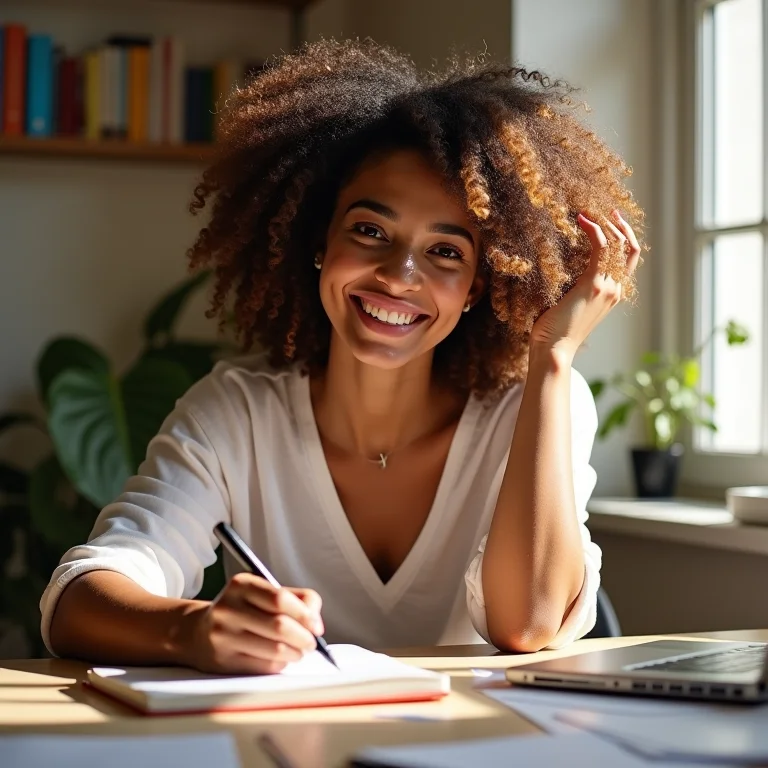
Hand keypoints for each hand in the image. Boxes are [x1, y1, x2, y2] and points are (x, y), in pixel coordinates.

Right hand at [182, 573, 323, 674]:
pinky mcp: (222, 661)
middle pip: (280, 626)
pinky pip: (264, 666)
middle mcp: (228, 608)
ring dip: (295, 653)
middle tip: (312, 643)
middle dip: (304, 638)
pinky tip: (280, 659)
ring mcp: (223, 636)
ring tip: (299, 651)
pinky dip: (280, 664)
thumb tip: (316, 623)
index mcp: (241, 585)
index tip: (317, 626)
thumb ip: (297, 599)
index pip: (280, 599)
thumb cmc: (243, 610)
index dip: (305, 614)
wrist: (198, 632)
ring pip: (274, 650)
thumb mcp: (264, 593)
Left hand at [529, 210, 640, 360]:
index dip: (623, 236)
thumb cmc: (553, 332)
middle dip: (620, 224)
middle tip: (604, 209)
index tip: (609, 219)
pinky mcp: (594, 284)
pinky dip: (594, 229)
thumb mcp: (567, 305)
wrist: (554, 350)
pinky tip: (581, 219)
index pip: (628, 259)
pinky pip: (601, 247)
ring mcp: (608, 286)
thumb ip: (571, 287)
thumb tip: (555, 271)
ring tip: (588, 211)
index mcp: (612, 294)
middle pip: (630, 247)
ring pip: (618, 243)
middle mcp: (616, 289)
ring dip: (605, 222)